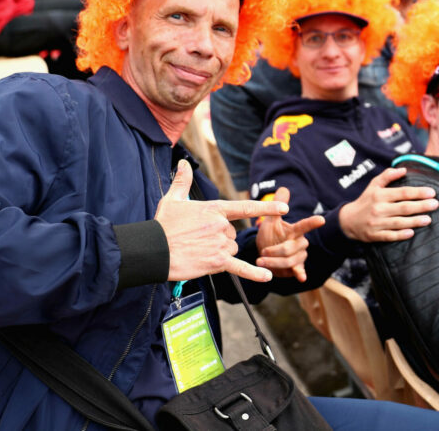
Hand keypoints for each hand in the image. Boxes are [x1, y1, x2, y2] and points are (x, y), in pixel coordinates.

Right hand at [155, 160, 289, 282]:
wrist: (153, 250)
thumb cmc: (163, 225)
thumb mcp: (173, 199)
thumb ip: (183, 181)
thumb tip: (183, 163)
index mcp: (215, 209)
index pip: (246, 207)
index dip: (267, 207)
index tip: (285, 207)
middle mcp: (222, 226)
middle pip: (232, 234)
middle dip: (220, 239)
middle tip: (198, 241)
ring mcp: (220, 244)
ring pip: (232, 250)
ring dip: (221, 253)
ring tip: (199, 252)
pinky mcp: (216, 262)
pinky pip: (240, 267)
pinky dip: (254, 273)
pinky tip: (267, 276)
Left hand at [256, 187, 325, 282]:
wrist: (266, 252)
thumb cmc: (270, 235)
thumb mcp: (271, 220)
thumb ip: (276, 206)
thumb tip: (283, 187)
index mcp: (294, 231)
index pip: (305, 225)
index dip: (312, 222)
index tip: (321, 220)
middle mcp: (300, 243)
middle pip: (292, 248)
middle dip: (276, 251)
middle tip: (262, 252)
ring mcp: (299, 256)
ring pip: (290, 261)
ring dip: (275, 262)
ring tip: (261, 262)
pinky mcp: (296, 267)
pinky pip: (299, 271)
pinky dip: (301, 274)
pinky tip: (301, 277)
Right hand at [338, 167, 438, 241]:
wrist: (348, 220)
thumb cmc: (365, 200)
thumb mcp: (373, 185)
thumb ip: (388, 175)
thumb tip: (404, 169)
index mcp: (380, 195)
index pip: (402, 193)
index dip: (418, 192)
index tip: (431, 192)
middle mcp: (379, 208)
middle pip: (403, 207)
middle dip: (421, 206)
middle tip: (435, 204)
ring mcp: (377, 223)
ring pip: (399, 222)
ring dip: (414, 221)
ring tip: (428, 219)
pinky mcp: (375, 235)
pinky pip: (389, 236)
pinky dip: (400, 235)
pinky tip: (411, 233)